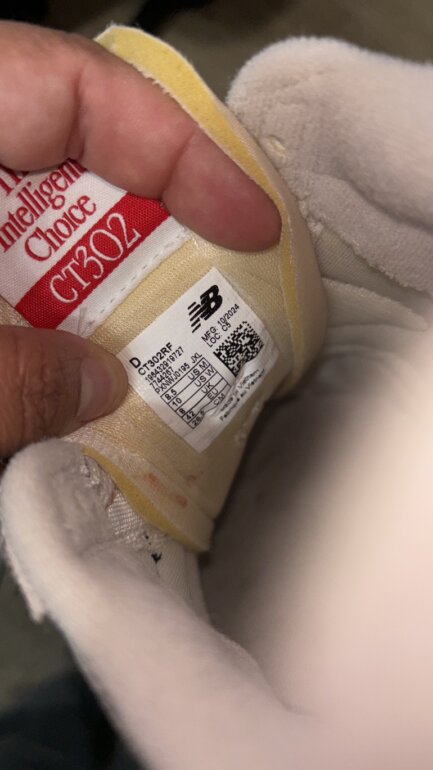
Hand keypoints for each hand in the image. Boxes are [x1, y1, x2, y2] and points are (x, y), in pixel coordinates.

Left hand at [0, 22, 279, 457]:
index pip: (77, 89)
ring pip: (36, 232)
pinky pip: (4, 276)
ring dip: (91, 293)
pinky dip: (40, 318)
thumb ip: (14, 377)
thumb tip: (97, 386)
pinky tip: (65, 368)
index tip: (250, 222)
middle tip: (203, 300)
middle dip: (146, 234)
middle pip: (71, 165)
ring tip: (145, 354)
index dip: (181, 151)